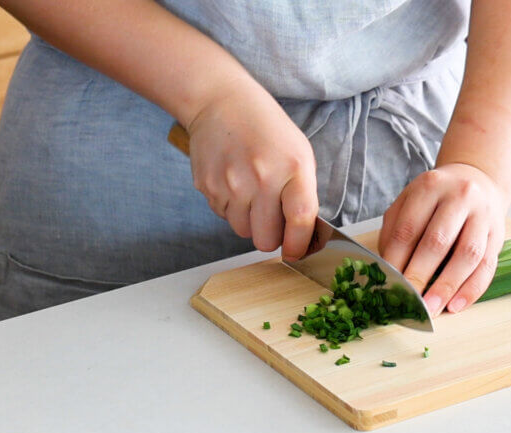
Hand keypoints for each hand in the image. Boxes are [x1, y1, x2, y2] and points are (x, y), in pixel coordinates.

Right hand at [186, 79, 317, 260]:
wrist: (220, 102)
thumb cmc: (266, 129)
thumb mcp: (298, 153)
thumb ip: (303, 194)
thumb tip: (301, 236)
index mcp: (293, 168)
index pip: (300, 220)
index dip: (299, 244)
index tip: (297, 252)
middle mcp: (261, 178)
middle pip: (266, 239)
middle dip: (271, 236)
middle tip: (273, 219)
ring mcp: (231, 183)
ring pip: (243, 231)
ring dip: (250, 221)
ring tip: (252, 193)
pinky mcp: (207, 186)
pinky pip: (223, 216)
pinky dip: (231, 207)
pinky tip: (234, 182)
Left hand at [379, 163, 508, 315]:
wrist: (478, 180)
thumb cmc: (437, 198)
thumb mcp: (409, 201)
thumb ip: (395, 230)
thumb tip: (386, 270)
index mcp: (430, 187)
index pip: (409, 228)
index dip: (397, 260)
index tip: (389, 284)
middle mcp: (460, 197)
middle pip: (438, 241)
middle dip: (421, 276)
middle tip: (409, 301)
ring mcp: (482, 216)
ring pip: (467, 255)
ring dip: (447, 286)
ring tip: (432, 307)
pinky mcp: (498, 234)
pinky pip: (487, 266)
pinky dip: (471, 289)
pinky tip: (456, 305)